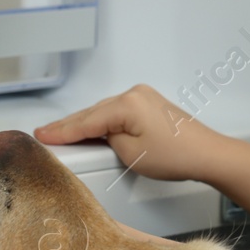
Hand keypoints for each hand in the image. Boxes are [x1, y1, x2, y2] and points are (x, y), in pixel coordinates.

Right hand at [33, 84, 229, 181]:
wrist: (207, 154)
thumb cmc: (176, 156)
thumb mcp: (130, 154)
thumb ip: (106, 140)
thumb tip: (99, 134)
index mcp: (127, 104)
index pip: (86, 120)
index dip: (62, 131)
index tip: (41, 134)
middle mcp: (135, 93)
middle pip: (93, 112)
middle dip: (69, 125)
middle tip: (45, 134)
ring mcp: (143, 96)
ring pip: (104, 111)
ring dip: (86, 123)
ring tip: (63, 134)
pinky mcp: (150, 103)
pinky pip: (118, 111)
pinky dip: (103, 120)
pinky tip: (91, 128)